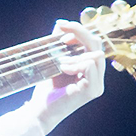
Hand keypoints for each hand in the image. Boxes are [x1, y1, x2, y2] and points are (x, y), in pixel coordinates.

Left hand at [29, 20, 105, 134]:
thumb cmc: (45, 89)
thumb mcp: (53, 62)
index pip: (93, 43)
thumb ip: (59, 44)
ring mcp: (97, 84)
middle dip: (79, 33)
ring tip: (60, 63)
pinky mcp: (92, 91)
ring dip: (75, 54)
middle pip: (97, 45)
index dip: (79, 32)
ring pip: (95, 55)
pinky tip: (63, 69)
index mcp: (90, 69)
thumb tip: (60, 24)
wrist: (38, 111)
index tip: (61, 27)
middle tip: (61, 31)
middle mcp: (97, 76)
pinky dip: (75, 64)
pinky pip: (90, 66)